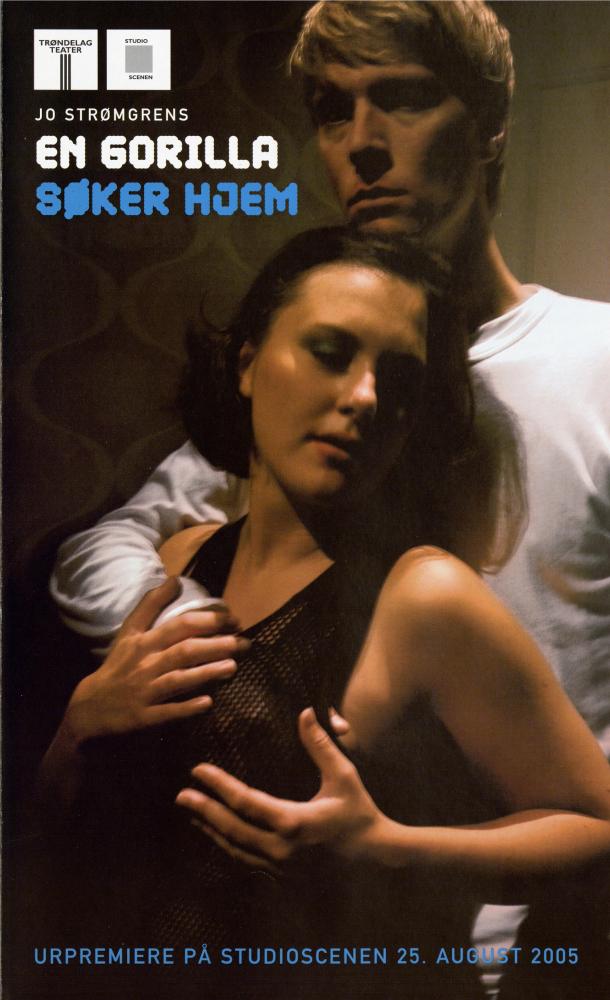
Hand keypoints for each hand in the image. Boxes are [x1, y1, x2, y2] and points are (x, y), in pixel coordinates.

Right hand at [63, 578, 247, 743]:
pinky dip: (187, 708)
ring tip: (233, 666)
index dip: (208, 619)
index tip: (233, 618)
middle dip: (216, 644)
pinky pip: (168, 713)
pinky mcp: (144, 717)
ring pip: (179, 679)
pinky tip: (208, 703)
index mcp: (144, 641)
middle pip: (184, 650)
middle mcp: (146, 664)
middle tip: (244, 642)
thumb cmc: (118, 665)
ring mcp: (145, 691)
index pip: (179, 624)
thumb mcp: (129, 631)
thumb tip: (176, 579)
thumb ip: (152, 604)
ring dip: (207, 672)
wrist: (90, 707)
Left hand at [175, 707, 383, 872]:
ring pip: (234, 848)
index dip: (219, 785)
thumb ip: (319, 745)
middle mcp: (281, 848)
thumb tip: (304, 712)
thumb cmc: (358, 810)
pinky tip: (215, 832)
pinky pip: (246, 859)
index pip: (245, 801)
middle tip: (181, 794)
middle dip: (204, 810)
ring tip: (191, 811)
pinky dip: (227, 844)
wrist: (374, 853)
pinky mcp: (282, 874)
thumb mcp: (343, 774)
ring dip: (211, 829)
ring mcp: (280, 866)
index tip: (198, 770)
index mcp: (293, 821)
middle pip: (231, 828)